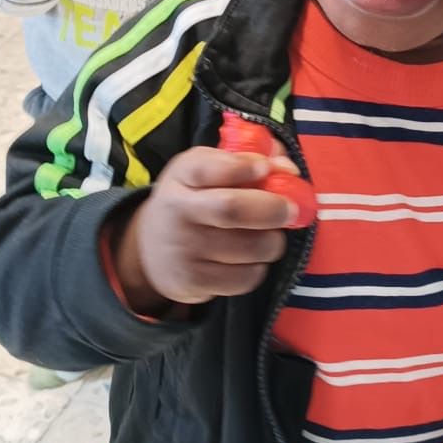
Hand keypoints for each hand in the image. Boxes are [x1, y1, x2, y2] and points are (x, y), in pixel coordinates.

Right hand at [115, 145, 303, 310]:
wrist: (151, 250)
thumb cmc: (192, 201)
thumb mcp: (207, 170)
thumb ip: (247, 160)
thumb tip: (287, 168)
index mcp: (183, 176)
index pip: (207, 167)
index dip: (241, 166)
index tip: (265, 168)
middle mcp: (179, 212)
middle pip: (232, 209)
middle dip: (272, 209)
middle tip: (291, 210)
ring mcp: (185, 250)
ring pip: (249, 247)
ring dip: (272, 241)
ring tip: (269, 236)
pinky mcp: (194, 282)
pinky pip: (246, 278)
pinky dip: (259, 268)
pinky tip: (251, 259)